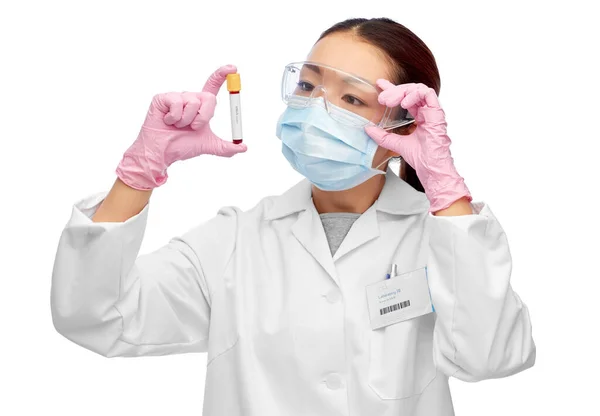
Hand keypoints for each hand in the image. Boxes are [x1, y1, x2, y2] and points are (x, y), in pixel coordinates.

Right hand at [116, 65, 246, 189]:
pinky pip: (177, 103)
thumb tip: (244, 147)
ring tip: (177, 126)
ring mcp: (176, 97)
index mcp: (201, 105)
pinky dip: (175, 117)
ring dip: (187, 120)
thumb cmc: (182, 146)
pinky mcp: (163, 98)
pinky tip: (167, 121)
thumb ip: (226, 147)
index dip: (222, 75)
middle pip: (209, 97)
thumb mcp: (208, 145)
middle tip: (194, 127)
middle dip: (204, 116)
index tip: (233, 68)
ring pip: (192, 102)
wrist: (163, 153)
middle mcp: (190, 98)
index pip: (213, 86)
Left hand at [365, 80, 470, 211]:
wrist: (430, 168)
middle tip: (381, 98)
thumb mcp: (395, 144)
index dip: (392, 88)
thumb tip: (367, 129)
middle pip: (411, 90)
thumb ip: (383, 136)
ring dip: (402, 91)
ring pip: (418, 89)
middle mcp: (426, 111)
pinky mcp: (437, 113)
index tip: (379, 84)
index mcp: (419, 116)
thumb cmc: (421, 158)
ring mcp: (432, 111)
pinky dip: (414, 95)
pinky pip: (427, 94)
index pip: (405, 97)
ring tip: (389, 101)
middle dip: (394, 90)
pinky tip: (404, 103)